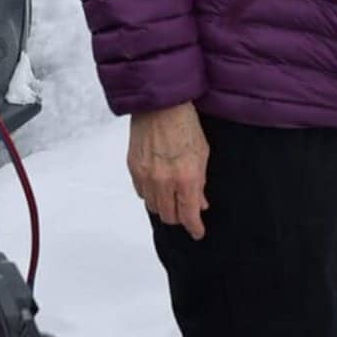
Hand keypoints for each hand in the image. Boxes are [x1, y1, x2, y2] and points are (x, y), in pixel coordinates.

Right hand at [128, 101, 209, 238]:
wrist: (160, 104)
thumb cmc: (185, 123)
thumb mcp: (202, 153)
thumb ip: (201, 182)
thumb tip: (200, 203)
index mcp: (186, 178)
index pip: (188, 215)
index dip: (194, 228)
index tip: (198, 232)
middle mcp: (164, 181)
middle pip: (169, 216)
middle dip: (179, 217)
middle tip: (185, 211)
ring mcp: (146, 176)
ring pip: (153, 207)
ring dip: (164, 206)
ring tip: (171, 197)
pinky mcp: (133, 168)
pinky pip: (141, 193)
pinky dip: (150, 193)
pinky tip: (158, 185)